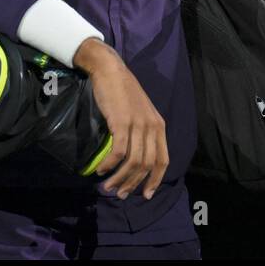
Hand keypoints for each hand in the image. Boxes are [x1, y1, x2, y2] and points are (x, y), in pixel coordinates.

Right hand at [79, 43, 169, 200]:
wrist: (110, 70)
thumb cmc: (122, 92)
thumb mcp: (140, 112)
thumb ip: (142, 132)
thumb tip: (134, 157)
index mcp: (159, 126)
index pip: (163, 160)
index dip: (155, 180)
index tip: (146, 194)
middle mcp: (152, 126)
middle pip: (147, 164)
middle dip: (134, 184)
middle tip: (121, 194)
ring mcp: (137, 124)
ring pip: (133, 161)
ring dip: (120, 178)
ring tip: (108, 186)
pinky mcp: (121, 122)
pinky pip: (118, 152)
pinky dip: (110, 165)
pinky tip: (101, 170)